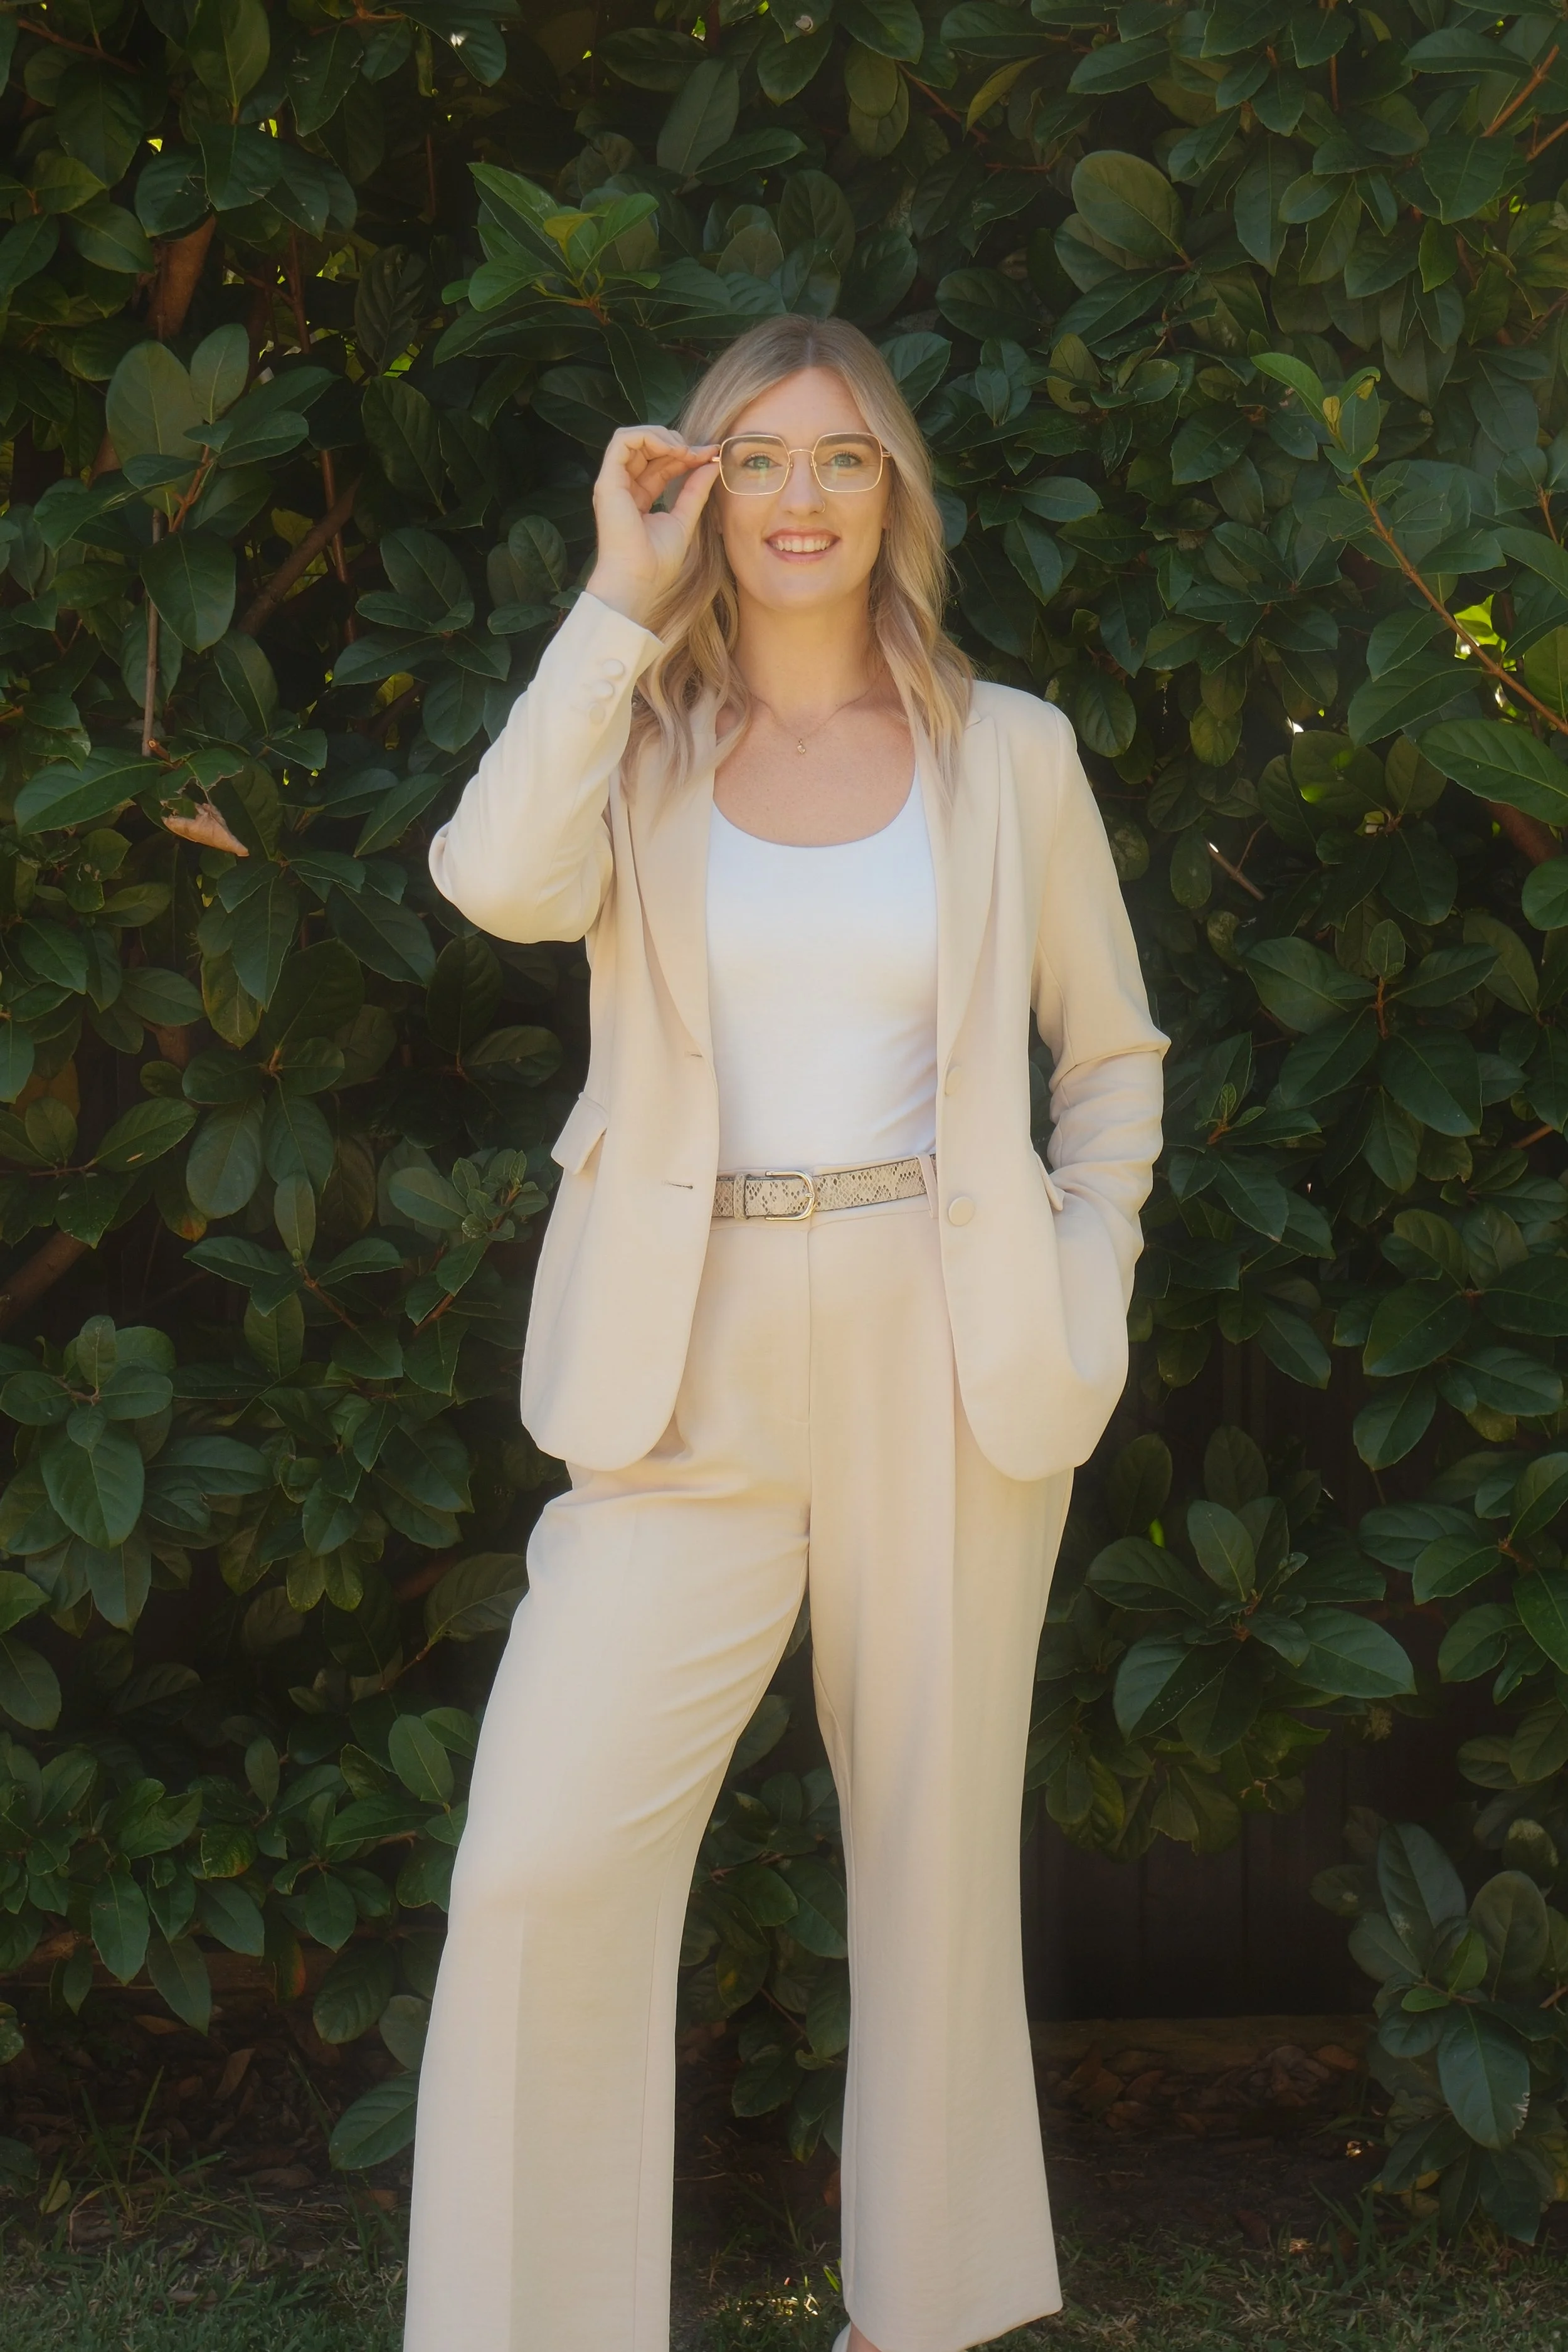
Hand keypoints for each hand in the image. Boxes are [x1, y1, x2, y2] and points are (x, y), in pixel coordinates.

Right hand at [585, 427, 720, 627]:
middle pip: (648, 447)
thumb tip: (712, 463)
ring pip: (633, 437)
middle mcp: (623, 486)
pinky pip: (623, 440)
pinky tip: (673, 450)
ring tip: (685, 451)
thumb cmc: (657, 563)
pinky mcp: (608, 480)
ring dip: (663, 436)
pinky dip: (649, 436)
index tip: (711, 456)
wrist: (639, 581)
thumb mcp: (684, 518)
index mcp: (638, 497)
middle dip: (677, 443)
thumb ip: (696, 490)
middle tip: (701, 453)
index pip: (660, 463)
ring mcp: (613, 482)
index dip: (685, 454)